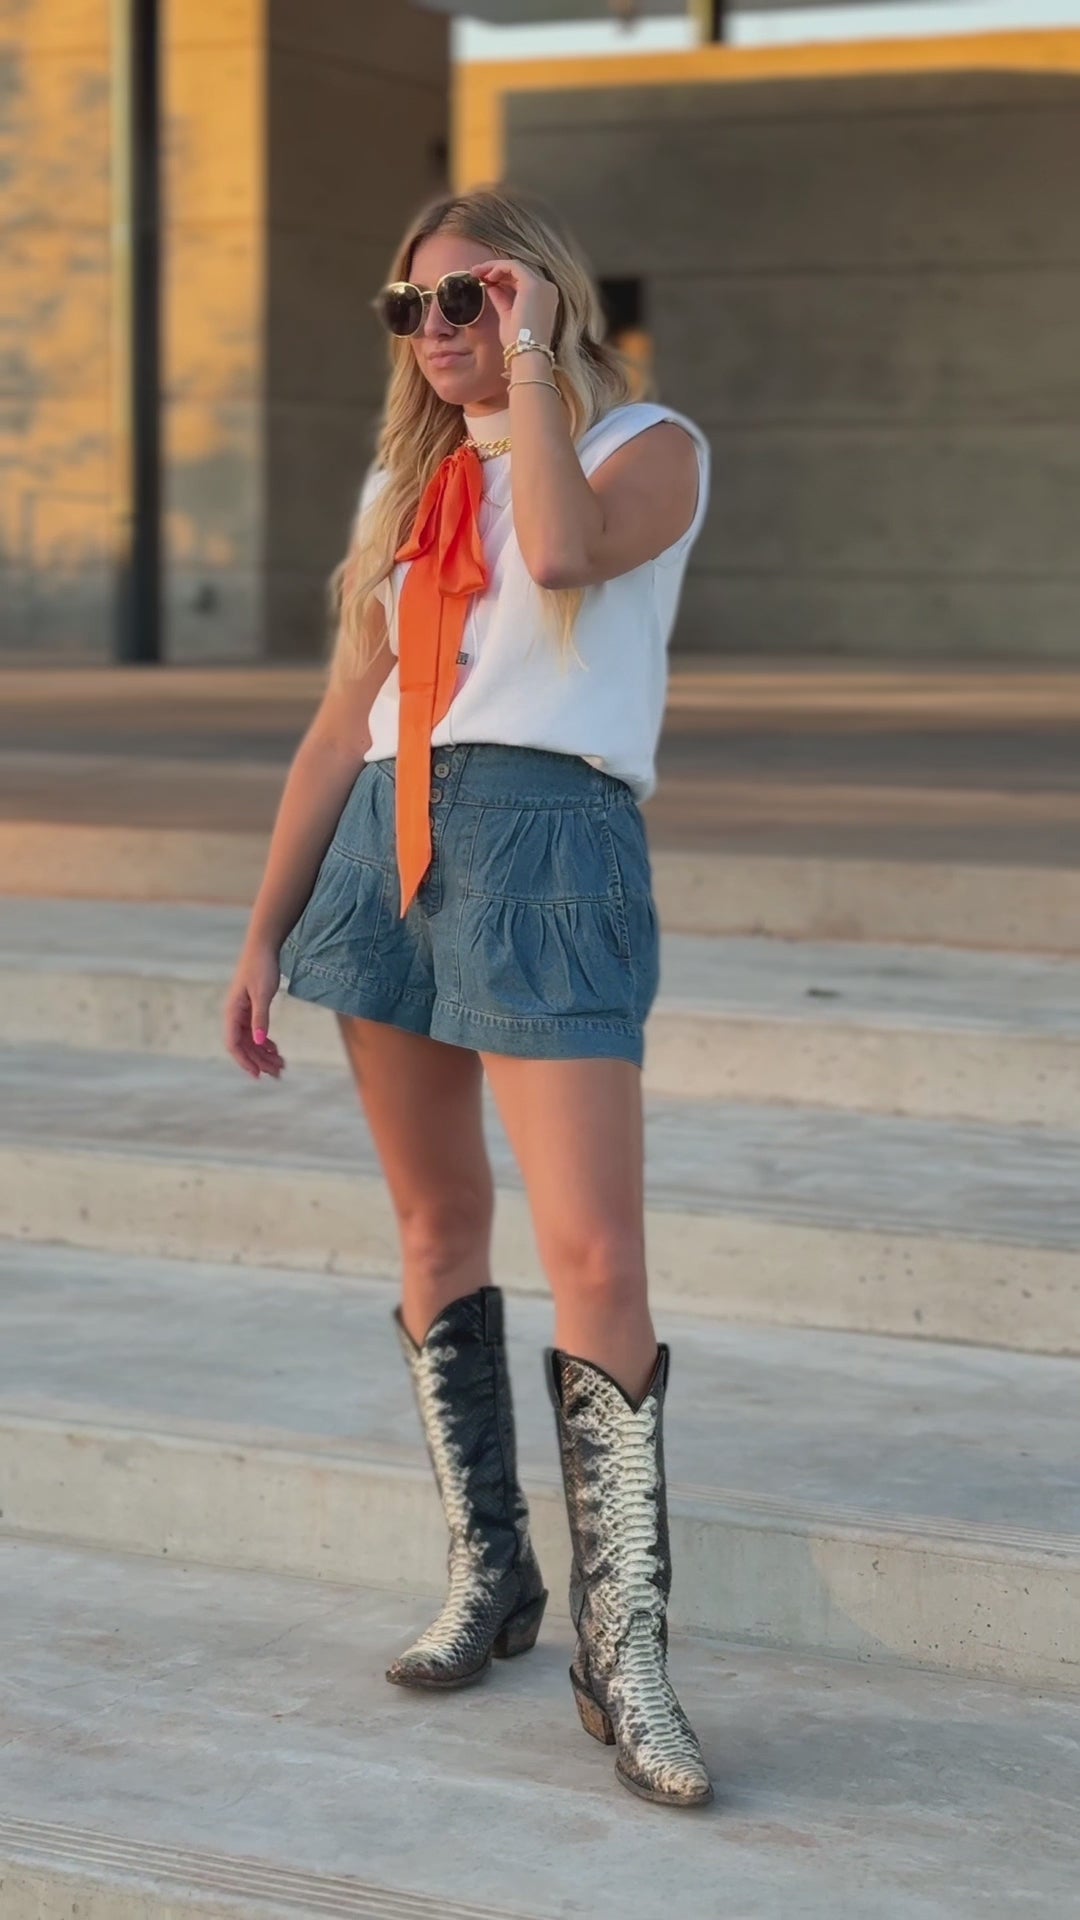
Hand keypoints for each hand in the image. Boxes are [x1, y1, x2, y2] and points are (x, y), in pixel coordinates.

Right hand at [224, 939, 284, 1078]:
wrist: (263, 946)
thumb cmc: (261, 967)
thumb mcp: (263, 994)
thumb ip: (260, 1018)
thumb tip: (260, 1042)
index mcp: (232, 1012)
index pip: (234, 1044)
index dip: (245, 1061)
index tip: (258, 1074)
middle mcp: (234, 1014)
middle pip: (245, 1046)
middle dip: (260, 1061)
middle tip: (278, 1073)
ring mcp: (242, 1012)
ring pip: (251, 1040)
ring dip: (264, 1054)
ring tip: (281, 1065)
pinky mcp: (251, 1008)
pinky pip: (256, 1031)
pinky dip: (266, 1042)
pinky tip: (276, 1050)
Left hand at [470, 256, 558, 357]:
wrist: (527, 353)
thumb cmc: (518, 342)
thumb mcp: (507, 316)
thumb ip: (501, 299)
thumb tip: (491, 286)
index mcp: (543, 298)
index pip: (520, 281)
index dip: (501, 277)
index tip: (483, 280)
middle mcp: (546, 289)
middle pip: (518, 272)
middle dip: (495, 270)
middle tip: (475, 273)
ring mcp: (542, 285)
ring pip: (515, 267)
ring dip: (494, 267)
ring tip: (476, 272)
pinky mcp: (533, 285)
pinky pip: (513, 267)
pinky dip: (498, 267)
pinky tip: (486, 274)